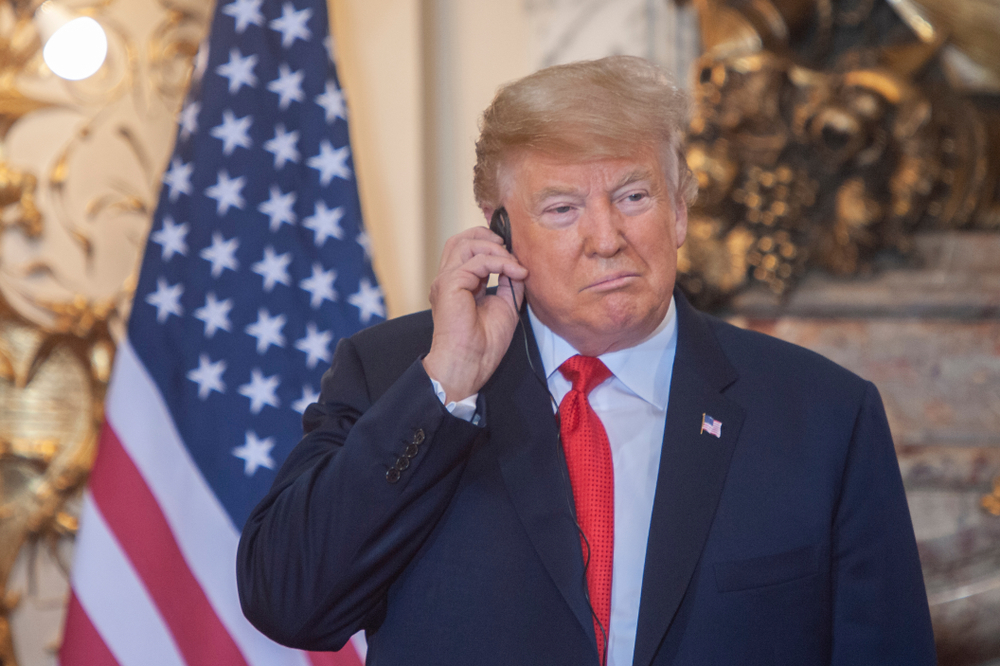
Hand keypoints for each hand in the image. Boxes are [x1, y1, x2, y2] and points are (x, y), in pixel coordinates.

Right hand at [423, 226, 527, 402]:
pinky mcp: (450, 283)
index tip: (513, 255)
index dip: (489, 244)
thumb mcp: (505, 305)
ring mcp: (446, 280)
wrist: (470, 364)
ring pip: (466, 244)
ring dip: (496, 249)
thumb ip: (508, 283)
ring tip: (514, 264)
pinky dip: (500, 262)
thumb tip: (518, 266)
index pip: (466, 250)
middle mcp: (448, 279)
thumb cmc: (483, 344)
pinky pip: (478, 261)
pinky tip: (514, 272)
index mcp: (457, 285)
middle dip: (487, 236)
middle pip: (460, 240)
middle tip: (509, 247)